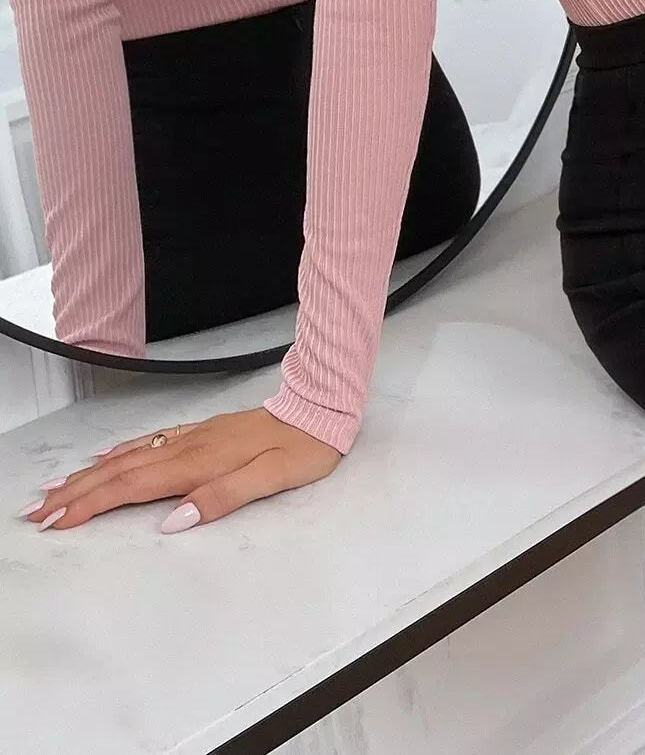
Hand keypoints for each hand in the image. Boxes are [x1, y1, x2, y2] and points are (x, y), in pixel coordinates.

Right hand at [17, 407, 340, 533]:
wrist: (322, 406)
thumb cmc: (304, 447)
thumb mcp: (272, 477)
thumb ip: (222, 497)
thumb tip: (174, 519)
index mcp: (200, 462)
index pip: (133, 487)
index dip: (92, 505)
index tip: (57, 522)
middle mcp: (189, 446)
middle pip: (120, 472)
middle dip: (76, 493)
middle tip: (38, 511)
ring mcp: (193, 436)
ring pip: (130, 457)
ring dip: (90, 475)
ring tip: (57, 489)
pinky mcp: (202, 431)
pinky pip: (149, 442)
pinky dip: (120, 453)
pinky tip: (106, 458)